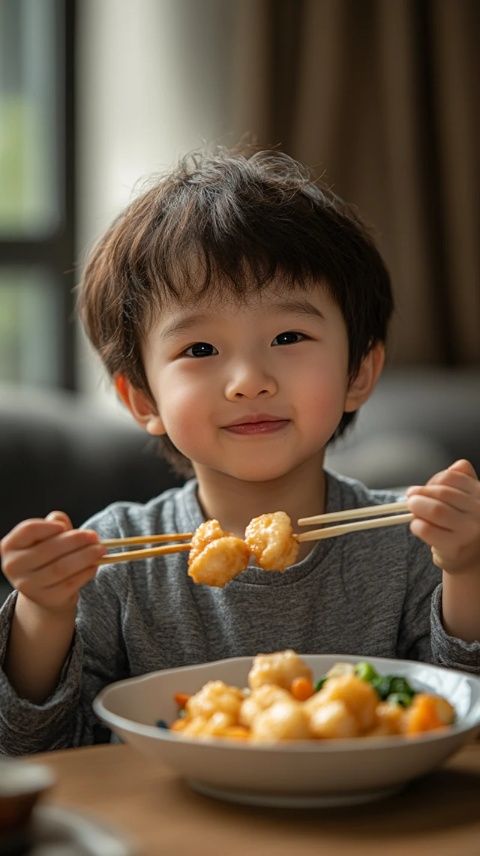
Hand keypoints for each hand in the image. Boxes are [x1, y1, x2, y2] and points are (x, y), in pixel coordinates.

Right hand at [0, 511, 105, 613]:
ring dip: (85, 556)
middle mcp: (14, 567)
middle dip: (76, 541)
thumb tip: (61, 520)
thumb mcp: (47, 538)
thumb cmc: (46, 556)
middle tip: (94, 536)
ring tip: (101, 549)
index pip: (28, 530)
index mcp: (10, 546)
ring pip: (61, 568)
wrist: (44, 591)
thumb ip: (54, 525)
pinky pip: (70, 583)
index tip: (64, 526)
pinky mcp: (47, 599)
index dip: (48, 527)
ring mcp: (29, 586)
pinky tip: (94, 565)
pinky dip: (86, 572)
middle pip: (49, 549)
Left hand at [406, 459, 479, 574]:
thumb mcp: (467, 498)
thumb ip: (461, 479)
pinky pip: (427, 529)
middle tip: (411, 497)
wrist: (468, 555)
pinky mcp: (454, 546)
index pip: (452, 478)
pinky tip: (417, 525)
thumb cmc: (462, 523)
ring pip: (436, 510)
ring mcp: (468, 530)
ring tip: (412, 508)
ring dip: (417, 507)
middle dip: (421, 493)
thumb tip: (454, 467)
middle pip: (442, 493)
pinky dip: (416, 524)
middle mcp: (479, 512)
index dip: (434, 480)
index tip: (424, 487)